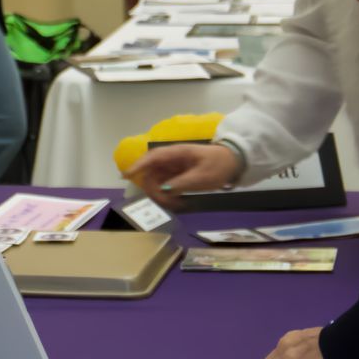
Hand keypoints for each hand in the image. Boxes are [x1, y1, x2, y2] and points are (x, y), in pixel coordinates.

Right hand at [121, 143, 242, 209]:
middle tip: (167, 204)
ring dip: (161, 194)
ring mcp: (174, 167)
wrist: (234, 162)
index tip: (125, 175)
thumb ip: (182, 183)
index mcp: (176, 153)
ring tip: (175, 205)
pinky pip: (166, 184)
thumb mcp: (202, 177)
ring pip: (157, 180)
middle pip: (151, 172)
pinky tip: (178, 202)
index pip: (152, 158)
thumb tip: (163, 189)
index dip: (138, 166)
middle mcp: (172, 159)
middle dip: (154, 189)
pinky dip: (168, 194)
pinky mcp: (178, 174)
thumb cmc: (219, 165)